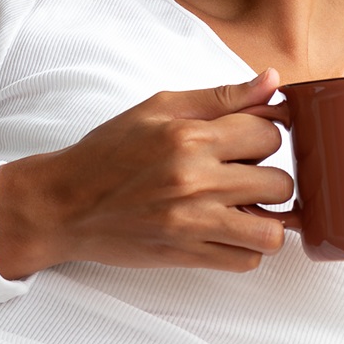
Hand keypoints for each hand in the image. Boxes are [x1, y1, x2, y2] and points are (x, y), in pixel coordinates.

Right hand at [0, 73, 294, 276]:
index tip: (247, 143)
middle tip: (243, 177)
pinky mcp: (186, 255)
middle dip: (268, 178)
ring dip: (267, 220)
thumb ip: (221, 97)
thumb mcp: (159, 109)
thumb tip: (273, 81)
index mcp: (190, 137)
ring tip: (246, 210)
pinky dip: (245, 249)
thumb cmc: (109, 153)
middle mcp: (195, 180)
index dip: (263, 136)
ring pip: (272, 232)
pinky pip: (246, 261)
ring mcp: (192, 223)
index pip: (270, 134)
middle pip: (280, 183)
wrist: (64, 204)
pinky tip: (227, 232)